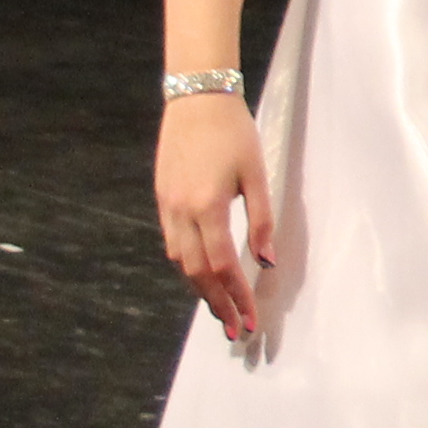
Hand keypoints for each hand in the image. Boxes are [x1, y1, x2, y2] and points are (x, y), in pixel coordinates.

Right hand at [155, 91, 276, 339]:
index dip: (237, 296)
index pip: (223, 265)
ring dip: (200, 289)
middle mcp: (181, 212)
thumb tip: (265, 261)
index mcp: (207, 206)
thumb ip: (262, 219)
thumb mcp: (256, 173)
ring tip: (220, 310)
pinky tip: (202, 275)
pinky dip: (187, 266)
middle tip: (235, 330)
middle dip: (217, 304)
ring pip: (180, 262)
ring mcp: (166, 207)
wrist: (196, 98)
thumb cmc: (233, 132)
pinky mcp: (161, 199)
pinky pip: (172, 244)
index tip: (250, 319)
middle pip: (197, 273)